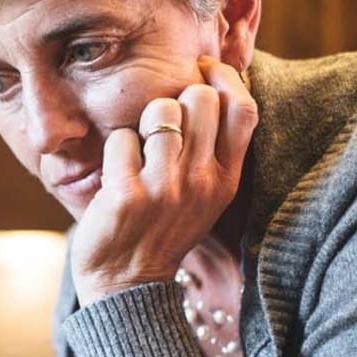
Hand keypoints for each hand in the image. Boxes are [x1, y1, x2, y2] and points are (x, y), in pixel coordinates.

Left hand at [71, 56, 257, 305]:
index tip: (202, 71)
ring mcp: (165, 189)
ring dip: (141, 123)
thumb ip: (212, 150)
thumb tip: (211, 87)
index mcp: (225, 180)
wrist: (125, 286)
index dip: (223, 78)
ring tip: (136, 153)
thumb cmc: (160, 230)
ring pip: (159, 110)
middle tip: (157, 125)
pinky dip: (113, 149)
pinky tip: (115, 174)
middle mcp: (202, 182)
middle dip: (174, 100)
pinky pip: (121, 138)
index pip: (243, 108)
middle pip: (200, 98)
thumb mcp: (203, 196)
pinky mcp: (128, 195)